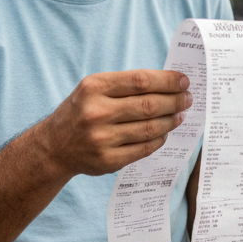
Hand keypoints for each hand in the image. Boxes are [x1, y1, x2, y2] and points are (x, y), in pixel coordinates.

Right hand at [39, 69, 192, 177]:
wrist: (54, 146)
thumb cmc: (81, 111)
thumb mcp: (93, 89)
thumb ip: (125, 85)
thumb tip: (168, 84)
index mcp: (94, 88)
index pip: (141, 81)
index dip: (167, 81)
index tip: (184, 81)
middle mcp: (96, 112)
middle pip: (149, 105)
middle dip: (175, 101)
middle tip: (188, 99)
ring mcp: (102, 139)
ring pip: (150, 128)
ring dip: (171, 121)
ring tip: (180, 115)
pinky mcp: (108, 160)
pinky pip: (144, 149)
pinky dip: (159, 139)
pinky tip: (165, 132)